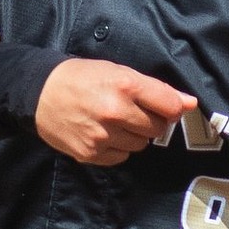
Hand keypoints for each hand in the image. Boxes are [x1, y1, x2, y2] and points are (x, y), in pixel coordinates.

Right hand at [36, 58, 196, 165]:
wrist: (38, 94)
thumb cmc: (83, 78)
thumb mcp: (119, 72)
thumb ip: (156, 89)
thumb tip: (190, 104)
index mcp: (125, 86)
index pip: (170, 107)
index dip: (172, 107)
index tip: (165, 106)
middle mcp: (116, 112)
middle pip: (158, 128)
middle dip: (150, 120)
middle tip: (132, 111)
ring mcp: (102, 136)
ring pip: (141, 145)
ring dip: (133, 135)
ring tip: (114, 121)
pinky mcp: (91, 154)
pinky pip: (122, 157)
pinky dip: (117, 147)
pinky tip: (103, 133)